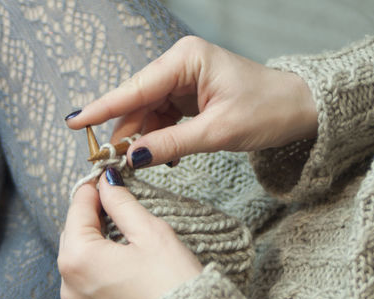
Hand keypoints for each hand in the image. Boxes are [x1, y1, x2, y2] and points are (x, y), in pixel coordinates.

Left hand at [58, 169, 202, 298]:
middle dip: (92, 212)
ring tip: (120, 226)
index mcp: (78, 258)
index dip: (94, 187)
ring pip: (77, 254)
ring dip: (93, 237)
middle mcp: (69, 283)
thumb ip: (122, 203)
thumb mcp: (149, 233)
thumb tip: (107, 181)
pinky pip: (85, 276)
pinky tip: (118, 255)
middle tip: (116, 198)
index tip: (107, 175)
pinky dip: (96, 261)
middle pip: (73, 232)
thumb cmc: (173, 283)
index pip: (77, 208)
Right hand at [66, 36, 316, 167]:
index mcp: (186, 60)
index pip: (135, 88)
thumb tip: (132, 157)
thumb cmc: (268, 109)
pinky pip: (162, 117)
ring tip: (134, 163)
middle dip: (123, 131)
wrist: (299, 108)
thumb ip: (172, 143)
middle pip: (137, 101)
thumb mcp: (218, 131)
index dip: (103, 107)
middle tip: (107, 161)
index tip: (75, 122)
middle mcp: (180, 64)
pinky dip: (158, 137)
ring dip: (140, 138)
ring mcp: (183, 79)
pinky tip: (161, 155)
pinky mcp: (188, 94)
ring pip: (147, 111)